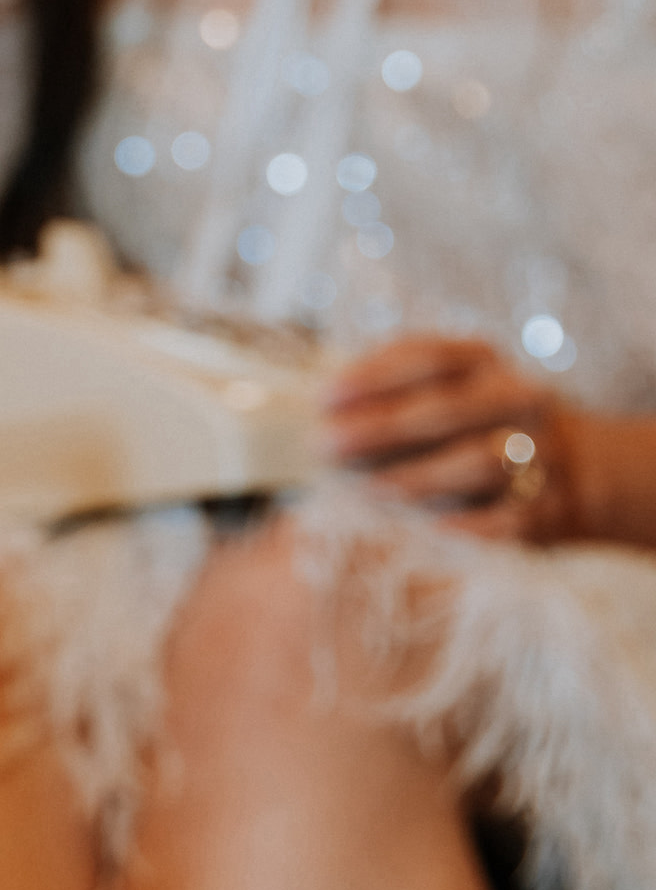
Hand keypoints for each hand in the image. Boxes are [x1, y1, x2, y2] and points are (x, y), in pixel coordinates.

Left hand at [322, 332, 577, 541]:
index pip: (430, 357)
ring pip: (478, 462)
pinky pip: (505, 520)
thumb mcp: (448, 390)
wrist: (573, 469)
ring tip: (365, 491)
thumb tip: (316, 410)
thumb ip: (393, 391)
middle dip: (381, 428)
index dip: (374, 376)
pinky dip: (465, 527)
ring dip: (417, 477)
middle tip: (327, 446)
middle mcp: (518, 400)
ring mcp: (539, 453)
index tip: (324, 398)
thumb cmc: (475, 427)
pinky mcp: (547, 508)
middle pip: (447, 409)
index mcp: (485, 364)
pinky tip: (423, 532)